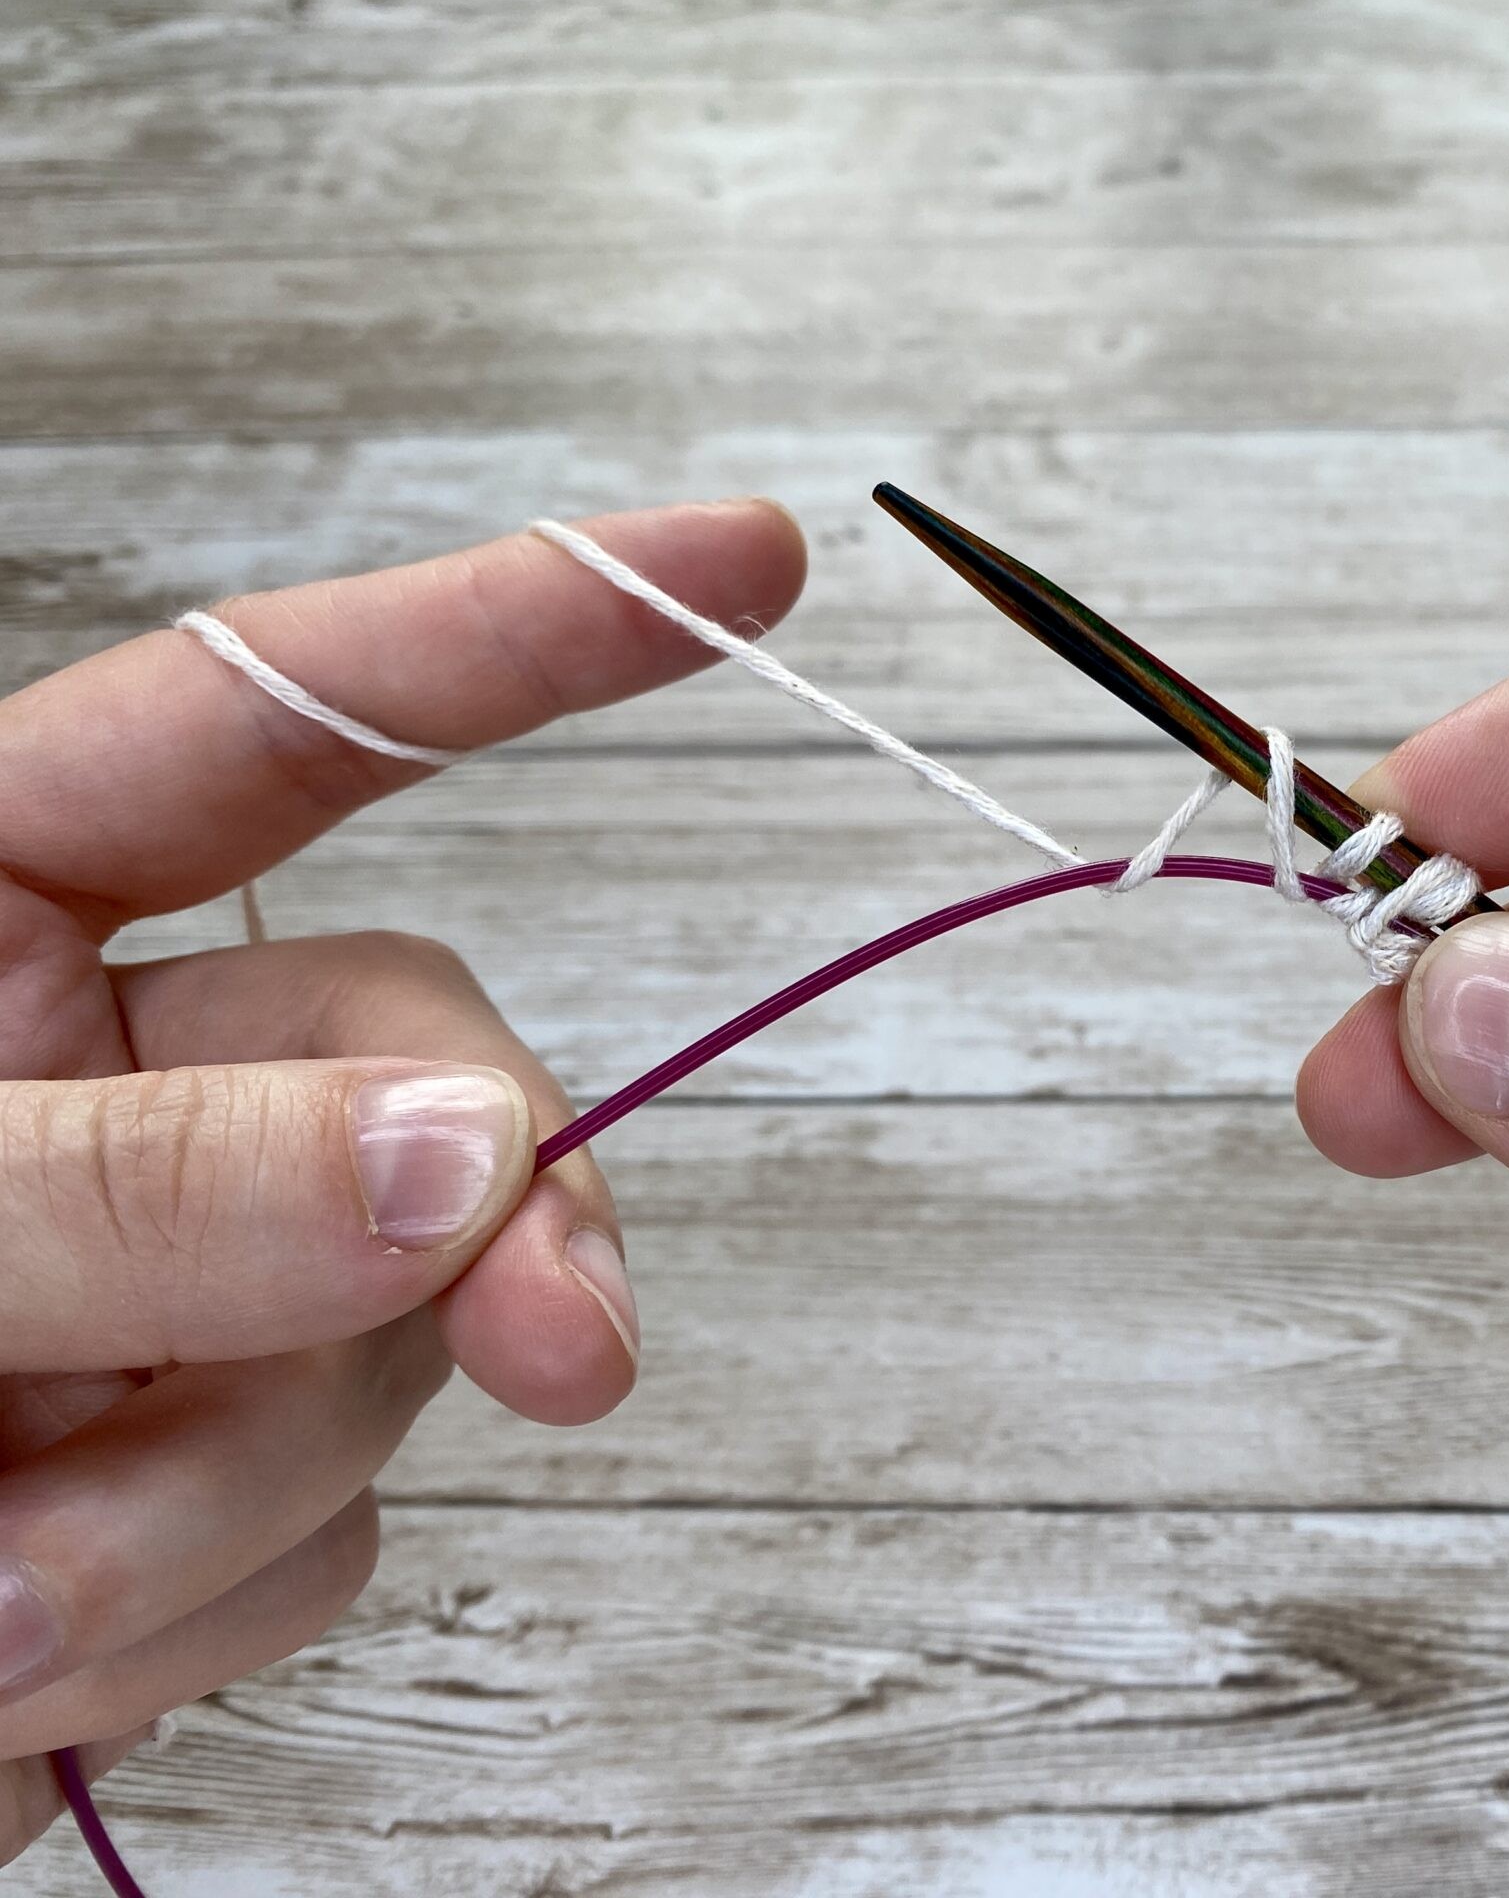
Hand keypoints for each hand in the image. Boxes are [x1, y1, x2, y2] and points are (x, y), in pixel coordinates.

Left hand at [0, 500, 804, 1853]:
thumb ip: (138, 1182)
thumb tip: (477, 1159)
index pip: (286, 727)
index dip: (519, 634)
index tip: (739, 560)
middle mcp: (106, 1092)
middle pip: (417, 1078)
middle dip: (507, 1221)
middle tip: (573, 1358)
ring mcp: (159, 1304)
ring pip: (381, 1351)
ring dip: (216, 1497)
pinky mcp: (171, 1501)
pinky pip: (308, 1537)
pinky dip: (182, 1613)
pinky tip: (14, 1646)